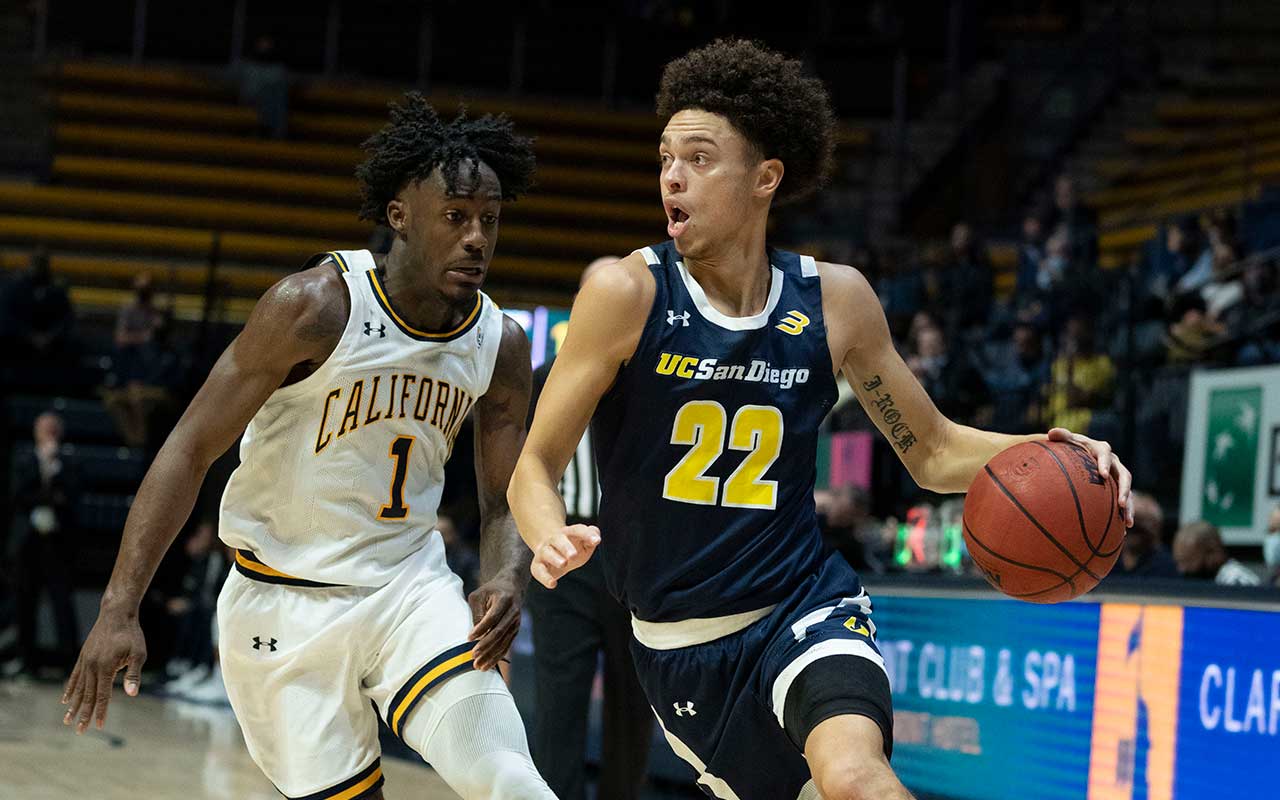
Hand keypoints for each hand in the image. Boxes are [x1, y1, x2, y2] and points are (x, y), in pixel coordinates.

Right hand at [61, 608, 146, 733]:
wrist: (117, 613)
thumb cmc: (131, 634)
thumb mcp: (138, 653)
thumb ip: (133, 674)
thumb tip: (131, 694)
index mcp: (105, 668)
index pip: (103, 695)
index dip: (101, 711)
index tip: (99, 726)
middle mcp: (92, 666)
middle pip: (88, 695)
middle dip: (83, 714)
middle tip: (79, 731)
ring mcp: (85, 661)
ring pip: (78, 688)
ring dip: (73, 705)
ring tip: (66, 720)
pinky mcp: (83, 656)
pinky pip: (74, 676)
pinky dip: (70, 689)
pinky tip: (65, 699)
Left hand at [467, 574, 524, 671]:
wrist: (512, 587)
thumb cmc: (491, 590)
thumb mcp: (479, 595)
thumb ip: (477, 612)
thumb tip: (475, 634)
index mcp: (504, 600)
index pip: (493, 617)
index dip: (481, 628)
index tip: (469, 638)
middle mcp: (513, 612)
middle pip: (499, 632)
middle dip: (486, 646)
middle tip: (473, 655)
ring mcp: (516, 623)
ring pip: (503, 642)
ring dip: (490, 655)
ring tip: (478, 665)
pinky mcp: (515, 631)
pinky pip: (506, 646)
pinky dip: (497, 657)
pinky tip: (487, 665)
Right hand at [530, 524, 599, 589]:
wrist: (551, 550)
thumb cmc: (572, 547)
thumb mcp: (584, 543)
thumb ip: (591, 538)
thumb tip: (596, 536)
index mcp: (568, 533)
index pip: (577, 530)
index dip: (587, 534)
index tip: (597, 541)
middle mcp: (554, 540)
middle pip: (558, 540)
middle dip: (565, 547)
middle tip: (574, 555)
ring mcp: (544, 552)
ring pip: (546, 553)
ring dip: (554, 558)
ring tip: (563, 564)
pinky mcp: (537, 566)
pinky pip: (539, 571)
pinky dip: (545, 578)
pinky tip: (553, 584)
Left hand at [1047, 428, 1133, 526]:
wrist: (1079, 454)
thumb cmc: (1070, 447)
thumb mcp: (1065, 441)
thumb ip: (1061, 436)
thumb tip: (1051, 432)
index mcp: (1101, 449)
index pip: (1105, 454)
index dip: (1105, 464)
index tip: (1103, 475)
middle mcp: (1114, 463)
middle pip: (1124, 476)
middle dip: (1124, 490)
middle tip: (1121, 504)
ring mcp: (1117, 477)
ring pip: (1128, 492)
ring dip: (1129, 507)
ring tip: (1127, 522)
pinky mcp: (1117, 489)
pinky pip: (1123, 503)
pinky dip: (1123, 516)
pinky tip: (1122, 533)